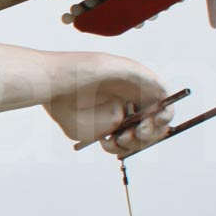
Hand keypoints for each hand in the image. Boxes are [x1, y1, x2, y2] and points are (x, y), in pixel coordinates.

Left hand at [43, 53, 171, 154]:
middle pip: (154, 126)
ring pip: (137, 140)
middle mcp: (129, 104)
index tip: (156, 121)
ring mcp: (116, 119)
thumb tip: (165, 93)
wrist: (50, 84)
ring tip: (120, 139)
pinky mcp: (101, 132)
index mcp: (137, 87)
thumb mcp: (115, 66)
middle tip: (137, 133)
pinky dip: (116, 149)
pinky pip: (117, 147)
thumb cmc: (80, 69)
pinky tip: (106, 141)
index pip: (162, 104)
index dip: (164, 115)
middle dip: (150, 133)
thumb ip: (143, 78)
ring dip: (134, 143)